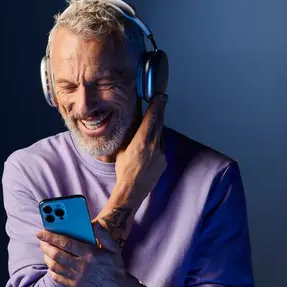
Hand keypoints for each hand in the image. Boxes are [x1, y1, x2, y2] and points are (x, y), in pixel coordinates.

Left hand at [35, 222, 138, 286]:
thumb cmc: (115, 267)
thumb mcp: (113, 248)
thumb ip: (103, 234)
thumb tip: (94, 223)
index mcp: (90, 254)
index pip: (66, 243)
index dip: (51, 237)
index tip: (41, 232)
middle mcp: (82, 266)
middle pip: (57, 255)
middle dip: (46, 246)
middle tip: (41, 240)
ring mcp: (77, 278)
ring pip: (55, 266)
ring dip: (47, 257)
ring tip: (45, 251)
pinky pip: (57, 278)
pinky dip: (51, 270)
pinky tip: (51, 264)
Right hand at [114, 92, 167, 206]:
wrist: (132, 190)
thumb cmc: (123, 170)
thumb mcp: (122, 149)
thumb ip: (129, 136)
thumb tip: (133, 124)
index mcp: (142, 141)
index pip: (152, 118)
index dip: (156, 105)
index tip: (159, 96)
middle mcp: (154, 146)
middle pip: (159, 123)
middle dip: (160, 111)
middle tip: (161, 100)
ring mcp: (161, 154)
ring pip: (161, 135)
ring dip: (158, 126)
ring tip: (154, 120)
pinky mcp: (164, 161)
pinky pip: (162, 146)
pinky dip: (158, 141)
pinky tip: (152, 142)